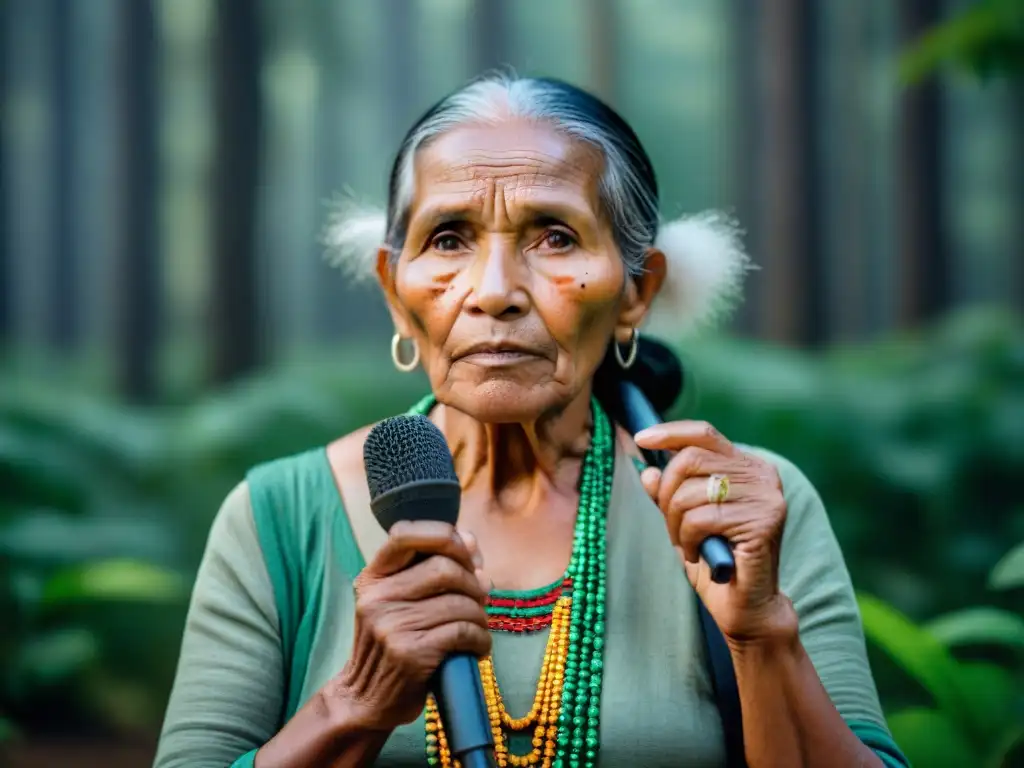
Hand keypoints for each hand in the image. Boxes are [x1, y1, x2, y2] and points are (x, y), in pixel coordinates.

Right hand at [329, 520, 490, 731]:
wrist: (365, 699)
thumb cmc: (392, 643)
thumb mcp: (398, 601)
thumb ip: (431, 568)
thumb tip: (471, 540)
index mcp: (373, 578)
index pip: (405, 533)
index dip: (444, 535)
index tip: (465, 554)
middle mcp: (377, 597)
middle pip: (444, 567)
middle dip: (473, 583)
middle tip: (480, 599)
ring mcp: (391, 626)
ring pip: (459, 602)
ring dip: (480, 615)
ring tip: (478, 627)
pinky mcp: (410, 653)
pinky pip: (463, 632)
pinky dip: (480, 639)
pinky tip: (477, 647)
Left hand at [634, 421, 796, 645]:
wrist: (747, 608)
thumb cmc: (716, 561)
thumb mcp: (684, 520)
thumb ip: (669, 492)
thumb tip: (648, 470)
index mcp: (748, 467)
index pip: (704, 434)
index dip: (669, 433)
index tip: (641, 439)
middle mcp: (762, 475)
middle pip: (690, 459)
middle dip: (667, 493)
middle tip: (670, 524)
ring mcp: (766, 497)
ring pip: (691, 491)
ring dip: (675, 523)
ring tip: (687, 544)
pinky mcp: (764, 522)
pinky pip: (701, 518)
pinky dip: (689, 539)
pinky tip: (699, 554)